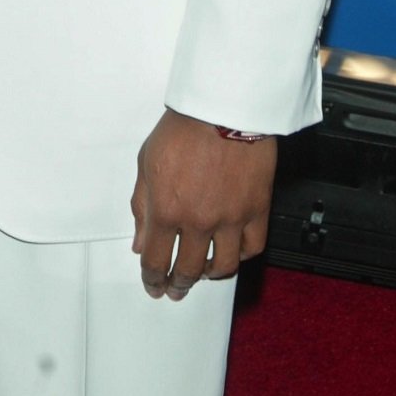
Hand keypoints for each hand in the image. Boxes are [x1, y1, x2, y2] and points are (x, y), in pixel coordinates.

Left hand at [131, 109, 276, 299]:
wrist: (223, 106)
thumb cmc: (183, 127)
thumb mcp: (147, 161)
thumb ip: (142, 205)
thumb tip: (139, 241)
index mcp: (166, 209)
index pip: (155, 260)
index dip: (152, 279)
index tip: (152, 285)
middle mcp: (197, 221)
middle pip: (186, 270)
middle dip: (177, 284)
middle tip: (174, 289)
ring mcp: (230, 219)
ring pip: (221, 268)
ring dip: (208, 275)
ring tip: (202, 273)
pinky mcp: (256, 210)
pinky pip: (250, 248)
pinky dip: (239, 256)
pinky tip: (230, 252)